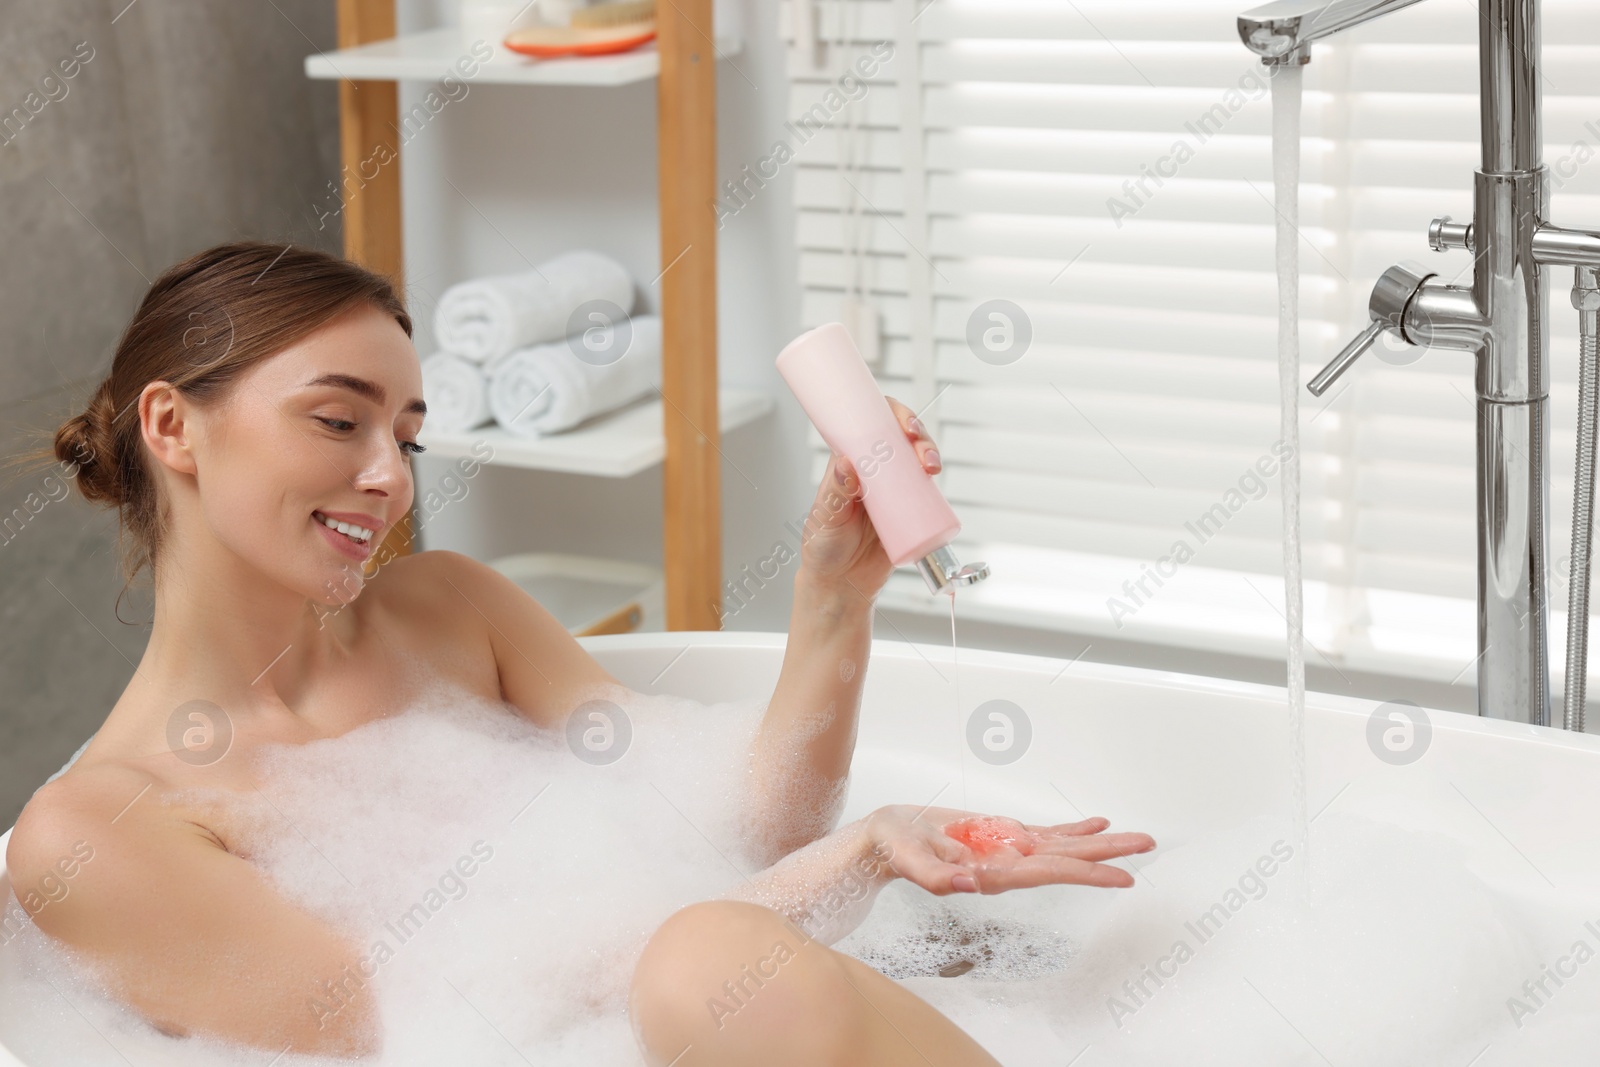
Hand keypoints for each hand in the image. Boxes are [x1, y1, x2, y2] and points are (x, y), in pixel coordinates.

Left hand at [797, 395, 941, 595]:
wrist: (841, 585)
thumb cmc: (824, 547)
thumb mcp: (826, 517)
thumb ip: (836, 492)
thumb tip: (847, 462)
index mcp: (849, 463)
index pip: (869, 425)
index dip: (889, 414)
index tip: (902, 423)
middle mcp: (873, 471)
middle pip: (900, 438)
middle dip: (916, 434)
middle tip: (918, 444)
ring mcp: (893, 490)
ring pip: (915, 461)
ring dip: (928, 454)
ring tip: (930, 466)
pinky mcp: (910, 512)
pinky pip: (926, 492)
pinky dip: (935, 483)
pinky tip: (935, 481)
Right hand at [864, 804, 1155, 894]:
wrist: (887, 840)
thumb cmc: (894, 849)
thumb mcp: (907, 859)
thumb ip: (934, 876)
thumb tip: (964, 884)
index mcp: (993, 872)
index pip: (1051, 872)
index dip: (1089, 873)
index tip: (1123, 876)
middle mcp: (1009, 863)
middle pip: (1069, 858)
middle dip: (1108, 853)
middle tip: (1148, 844)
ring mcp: (1009, 850)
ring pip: (1064, 846)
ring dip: (1099, 841)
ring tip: (1134, 836)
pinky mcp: (1002, 837)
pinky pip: (1046, 834)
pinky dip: (1073, 829)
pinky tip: (1096, 824)